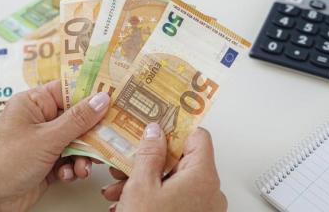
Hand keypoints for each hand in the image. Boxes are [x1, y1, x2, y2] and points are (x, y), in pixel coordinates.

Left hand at [0, 80, 109, 210]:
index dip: (90, 94)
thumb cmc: (7, 162)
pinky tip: (68, 174)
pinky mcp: (47, 163)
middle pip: (76, 118)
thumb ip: (78, 119)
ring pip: (76, 141)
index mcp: (33, 103)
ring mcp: (43, 142)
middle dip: (91, 132)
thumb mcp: (47, 138)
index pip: (68, 89)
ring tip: (82, 166)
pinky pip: (70, 159)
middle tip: (106, 139)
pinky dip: (72, 167)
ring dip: (83, 155)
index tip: (114, 99)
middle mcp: (39, 120)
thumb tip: (102, 99)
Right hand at [102, 125, 226, 211]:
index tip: (157, 124)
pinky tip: (127, 203)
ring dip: (145, 180)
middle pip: (182, 160)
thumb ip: (149, 152)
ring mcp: (204, 208)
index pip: (198, 136)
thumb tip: (155, 131)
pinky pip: (176, 200)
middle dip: (149, 160)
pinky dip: (153, 197)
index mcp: (203, 176)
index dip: (175, 128)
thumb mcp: (141, 185)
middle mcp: (210, 191)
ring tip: (118, 187)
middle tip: (127, 159)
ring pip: (174, 181)